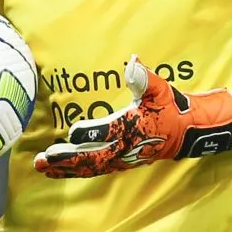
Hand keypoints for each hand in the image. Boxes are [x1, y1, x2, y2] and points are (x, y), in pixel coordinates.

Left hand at [34, 55, 231, 178]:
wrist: (190, 131)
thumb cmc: (172, 107)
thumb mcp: (161, 89)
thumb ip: (144, 77)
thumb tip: (133, 61)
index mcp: (134, 127)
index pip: (110, 132)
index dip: (91, 133)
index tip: (71, 132)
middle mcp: (126, 147)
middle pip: (94, 158)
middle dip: (68, 159)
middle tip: (44, 159)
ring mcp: (123, 158)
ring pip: (91, 168)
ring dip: (66, 168)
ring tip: (42, 167)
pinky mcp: (121, 162)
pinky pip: (95, 170)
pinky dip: (75, 170)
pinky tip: (58, 169)